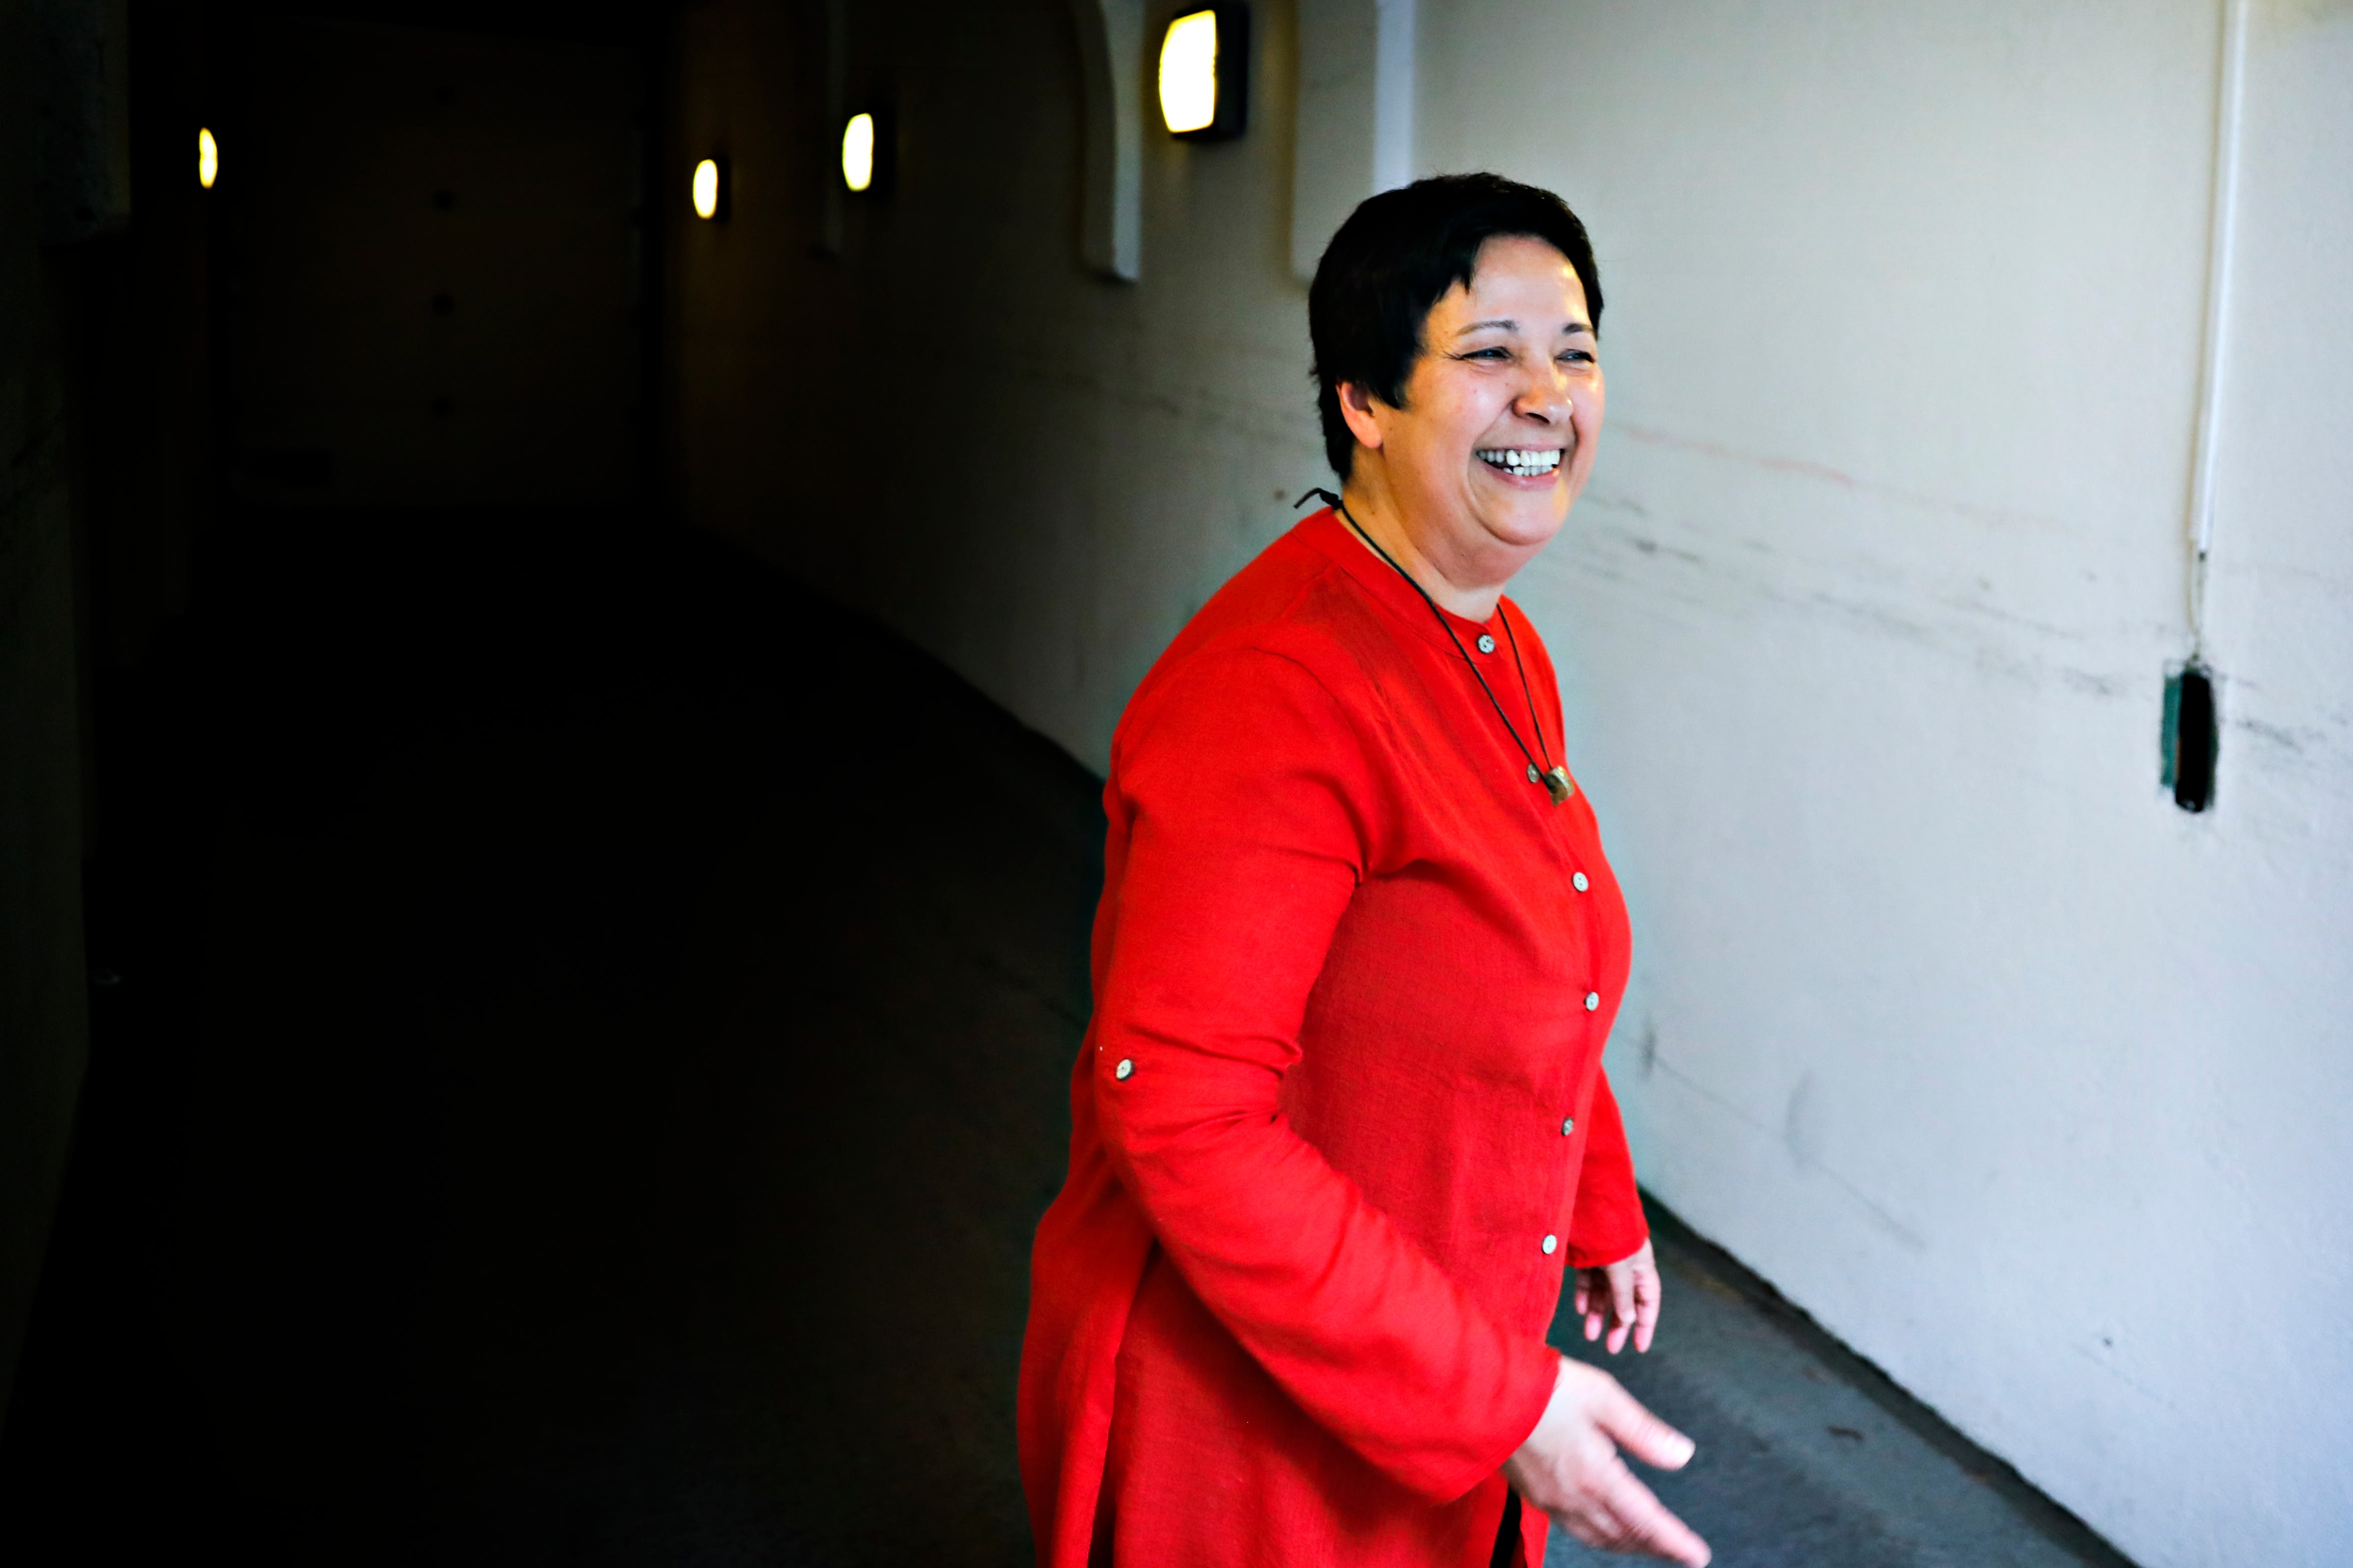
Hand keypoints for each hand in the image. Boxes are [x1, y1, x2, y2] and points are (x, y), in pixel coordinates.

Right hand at [1503, 1356, 1709, 1564]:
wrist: (1481, 1392)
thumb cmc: (1544, 1387)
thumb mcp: (1603, 1396)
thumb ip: (1643, 1431)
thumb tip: (1683, 1456)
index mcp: (1596, 1475)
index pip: (1645, 1520)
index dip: (1674, 1541)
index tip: (1698, 1556)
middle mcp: (1574, 1497)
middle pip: (1623, 1535)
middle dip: (1655, 1546)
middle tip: (1680, 1552)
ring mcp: (1550, 1499)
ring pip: (1598, 1537)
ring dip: (1627, 1544)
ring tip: (1648, 1544)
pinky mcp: (1532, 1493)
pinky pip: (1575, 1528)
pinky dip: (1600, 1536)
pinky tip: (1603, 1526)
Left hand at [1573, 1238, 1663, 1354]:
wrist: (1588, 1198)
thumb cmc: (1610, 1229)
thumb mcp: (1619, 1264)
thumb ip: (1623, 1292)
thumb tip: (1627, 1319)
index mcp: (1641, 1265)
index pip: (1648, 1300)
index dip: (1645, 1323)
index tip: (1639, 1346)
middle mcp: (1625, 1264)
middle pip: (1624, 1300)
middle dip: (1617, 1324)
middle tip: (1610, 1347)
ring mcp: (1604, 1259)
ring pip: (1603, 1292)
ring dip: (1597, 1313)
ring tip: (1589, 1334)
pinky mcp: (1586, 1254)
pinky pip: (1587, 1280)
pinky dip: (1584, 1295)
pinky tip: (1580, 1309)